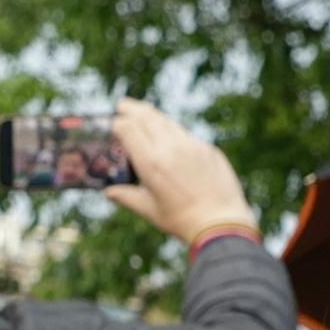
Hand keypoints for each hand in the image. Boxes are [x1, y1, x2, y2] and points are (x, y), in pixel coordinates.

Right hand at [105, 102, 257, 249]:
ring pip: (167, 121)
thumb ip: (127, 197)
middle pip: (146, 117)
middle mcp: (170, 148)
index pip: (128, 129)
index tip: (113, 125)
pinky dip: (172, 130)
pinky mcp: (207, 148)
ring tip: (144, 113)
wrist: (222, 223)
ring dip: (152, 115)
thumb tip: (108, 191)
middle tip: (123, 105)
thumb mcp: (150, 210)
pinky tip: (169, 134)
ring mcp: (191, 145)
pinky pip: (185, 133)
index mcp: (151, 163)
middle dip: (132, 109)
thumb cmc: (183, 221)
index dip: (117, 124)